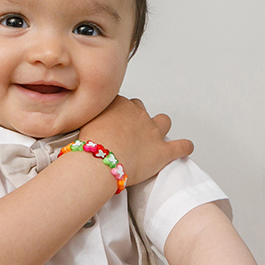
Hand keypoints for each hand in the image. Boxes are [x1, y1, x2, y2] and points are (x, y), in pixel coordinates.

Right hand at [79, 97, 193, 185]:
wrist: (98, 161)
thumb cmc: (88, 146)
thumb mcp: (80, 123)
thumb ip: (86, 118)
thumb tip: (80, 118)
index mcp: (118, 104)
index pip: (121, 102)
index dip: (117, 113)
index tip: (112, 121)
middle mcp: (137, 114)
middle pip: (140, 109)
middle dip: (136, 118)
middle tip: (127, 131)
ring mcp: (152, 132)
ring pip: (163, 121)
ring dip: (160, 127)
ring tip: (155, 135)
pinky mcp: (162, 151)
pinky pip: (180, 146)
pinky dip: (184, 147)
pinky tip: (185, 147)